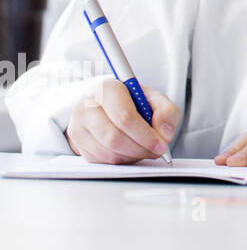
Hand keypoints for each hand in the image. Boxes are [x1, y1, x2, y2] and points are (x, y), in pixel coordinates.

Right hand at [66, 78, 180, 164]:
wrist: (105, 104)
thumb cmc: (131, 100)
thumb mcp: (154, 98)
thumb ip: (166, 112)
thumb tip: (164, 133)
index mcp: (107, 88)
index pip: (124, 116)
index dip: (145, 135)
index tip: (161, 144)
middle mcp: (86, 106)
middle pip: (114, 137)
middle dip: (140, 149)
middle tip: (156, 150)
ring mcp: (78, 125)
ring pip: (107, 152)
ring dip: (132, 156)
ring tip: (144, 149)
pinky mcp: (76, 142)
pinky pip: (101, 160)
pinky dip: (121, 160)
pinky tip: (130, 151)